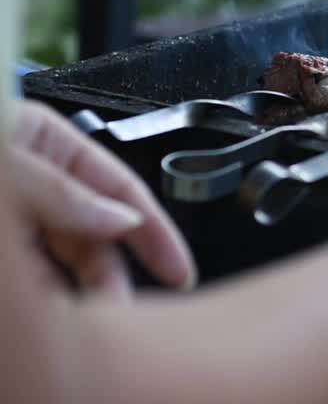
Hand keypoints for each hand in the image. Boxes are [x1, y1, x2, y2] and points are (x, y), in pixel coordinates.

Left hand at [4, 100, 195, 299]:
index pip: (120, 187)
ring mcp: (13, 219)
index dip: (155, 230)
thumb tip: (120, 220)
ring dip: (84, 290)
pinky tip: (60, 311)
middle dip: (114, 272)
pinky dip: (48, 297)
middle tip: (124, 308)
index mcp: (45, 142)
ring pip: (65, 261)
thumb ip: (62, 190)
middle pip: (96, 233)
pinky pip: (33, 276)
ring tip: (92, 316)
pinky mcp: (0, 256)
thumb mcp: (9, 162)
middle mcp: (32, 181)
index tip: (179, 270)